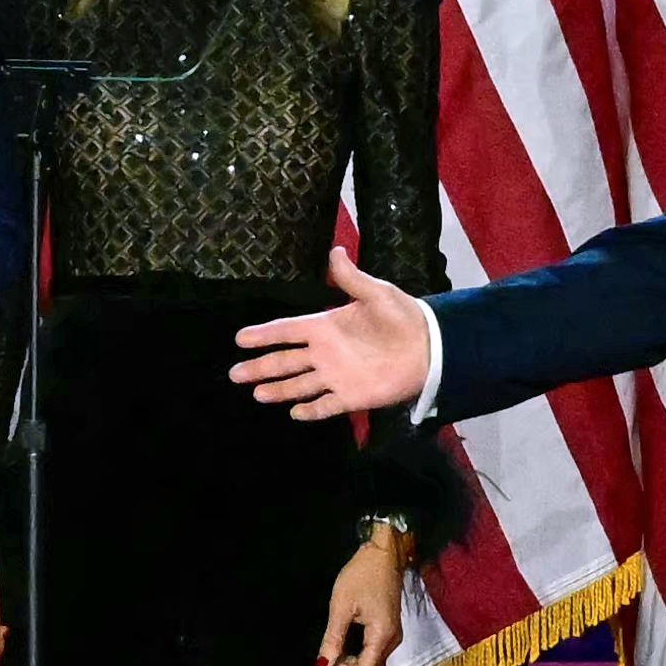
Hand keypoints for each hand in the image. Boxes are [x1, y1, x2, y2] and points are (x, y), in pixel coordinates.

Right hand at [231, 247, 444, 425]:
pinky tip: (294, 414)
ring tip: (257, 394)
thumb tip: (335, 251)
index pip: (287, 331)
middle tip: (234, 374)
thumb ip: (351, 279)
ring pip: (299, 385)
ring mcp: (336, 376)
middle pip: (285, 362)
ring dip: (278, 390)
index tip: (240, 338)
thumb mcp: (377, 293)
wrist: (430, 347)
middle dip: (260, 367)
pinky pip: (326, 406)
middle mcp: (325, 353)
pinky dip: (311, 411)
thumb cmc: (403, 317)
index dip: (263, 334)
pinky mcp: (352, 396)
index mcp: (326, 326)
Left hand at [317, 527, 410, 665]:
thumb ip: (333, 639)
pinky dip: (358, 657)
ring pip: (372, 663)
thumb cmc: (363, 575)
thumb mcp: (342, 606)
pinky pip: (375, 652)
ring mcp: (393, 635)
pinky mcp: (390, 629)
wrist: (385, 554)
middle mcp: (392, 640)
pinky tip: (342, 652)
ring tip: (328, 662)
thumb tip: (323, 664)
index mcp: (382, 635)